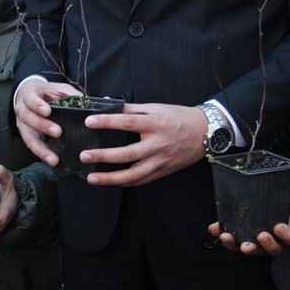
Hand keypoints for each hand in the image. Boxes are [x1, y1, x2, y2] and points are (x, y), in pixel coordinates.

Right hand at [13, 76, 77, 167]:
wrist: (27, 95)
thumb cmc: (46, 93)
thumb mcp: (57, 88)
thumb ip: (70, 94)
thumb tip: (88, 104)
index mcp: (29, 95)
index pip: (30, 99)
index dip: (37, 105)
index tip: (47, 111)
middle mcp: (22, 111)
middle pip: (29, 118)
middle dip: (42, 126)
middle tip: (58, 132)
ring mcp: (22, 125)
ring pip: (28, 137)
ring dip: (41, 149)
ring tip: (53, 159)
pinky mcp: (26, 136)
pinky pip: (32, 147)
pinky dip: (42, 154)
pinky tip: (52, 161)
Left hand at [82, 103, 207, 187]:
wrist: (205, 133)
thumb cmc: (178, 117)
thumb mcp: (157, 108)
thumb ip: (132, 109)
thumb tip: (107, 106)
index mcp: (156, 123)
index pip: (127, 122)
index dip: (107, 122)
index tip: (89, 122)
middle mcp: (158, 144)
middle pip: (127, 154)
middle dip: (103, 156)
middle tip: (84, 156)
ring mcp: (160, 161)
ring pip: (133, 174)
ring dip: (110, 178)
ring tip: (91, 178)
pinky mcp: (163, 172)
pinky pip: (141, 180)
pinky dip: (124, 183)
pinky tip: (110, 182)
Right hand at [211, 199, 289, 256]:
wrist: (287, 203)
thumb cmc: (263, 210)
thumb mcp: (245, 213)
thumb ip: (229, 220)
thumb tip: (211, 228)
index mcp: (250, 241)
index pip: (237, 246)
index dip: (230, 243)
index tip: (225, 236)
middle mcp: (264, 246)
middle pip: (256, 252)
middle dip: (249, 249)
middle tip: (245, 246)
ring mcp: (279, 242)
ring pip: (274, 249)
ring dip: (268, 244)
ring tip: (262, 235)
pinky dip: (285, 235)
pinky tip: (279, 227)